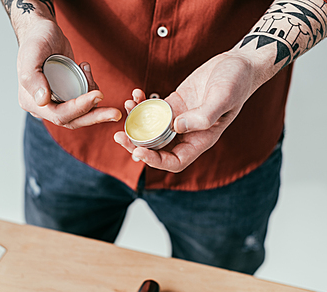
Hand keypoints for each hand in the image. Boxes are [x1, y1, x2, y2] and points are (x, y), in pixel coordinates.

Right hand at [16, 19, 120, 128]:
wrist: (40, 30)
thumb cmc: (35, 39)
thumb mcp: (31, 53)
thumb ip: (32, 78)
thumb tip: (42, 100)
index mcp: (31, 102)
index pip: (59, 114)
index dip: (79, 108)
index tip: (97, 95)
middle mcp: (43, 107)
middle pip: (72, 120)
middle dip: (95, 117)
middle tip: (115, 114)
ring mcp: (55, 101)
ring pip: (80, 113)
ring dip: (93, 98)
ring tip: (88, 73)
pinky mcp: (65, 95)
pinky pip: (81, 101)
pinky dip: (90, 89)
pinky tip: (86, 71)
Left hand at [114, 52, 262, 171]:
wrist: (239, 63)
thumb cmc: (237, 82)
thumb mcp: (223, 98)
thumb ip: (203, 116)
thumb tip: (177, 127)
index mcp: (201, 140)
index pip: (174, 161)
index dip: (154, 160)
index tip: (138, 151)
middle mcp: (187, 133)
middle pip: (157, 148)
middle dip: (135, 144)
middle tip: (118, 135)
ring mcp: (179, 118)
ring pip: (151, 128)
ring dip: (136, 121)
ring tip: (127, 106)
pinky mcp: (174, 103)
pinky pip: (153, 109)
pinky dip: (142, 104)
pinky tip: (136, 94)